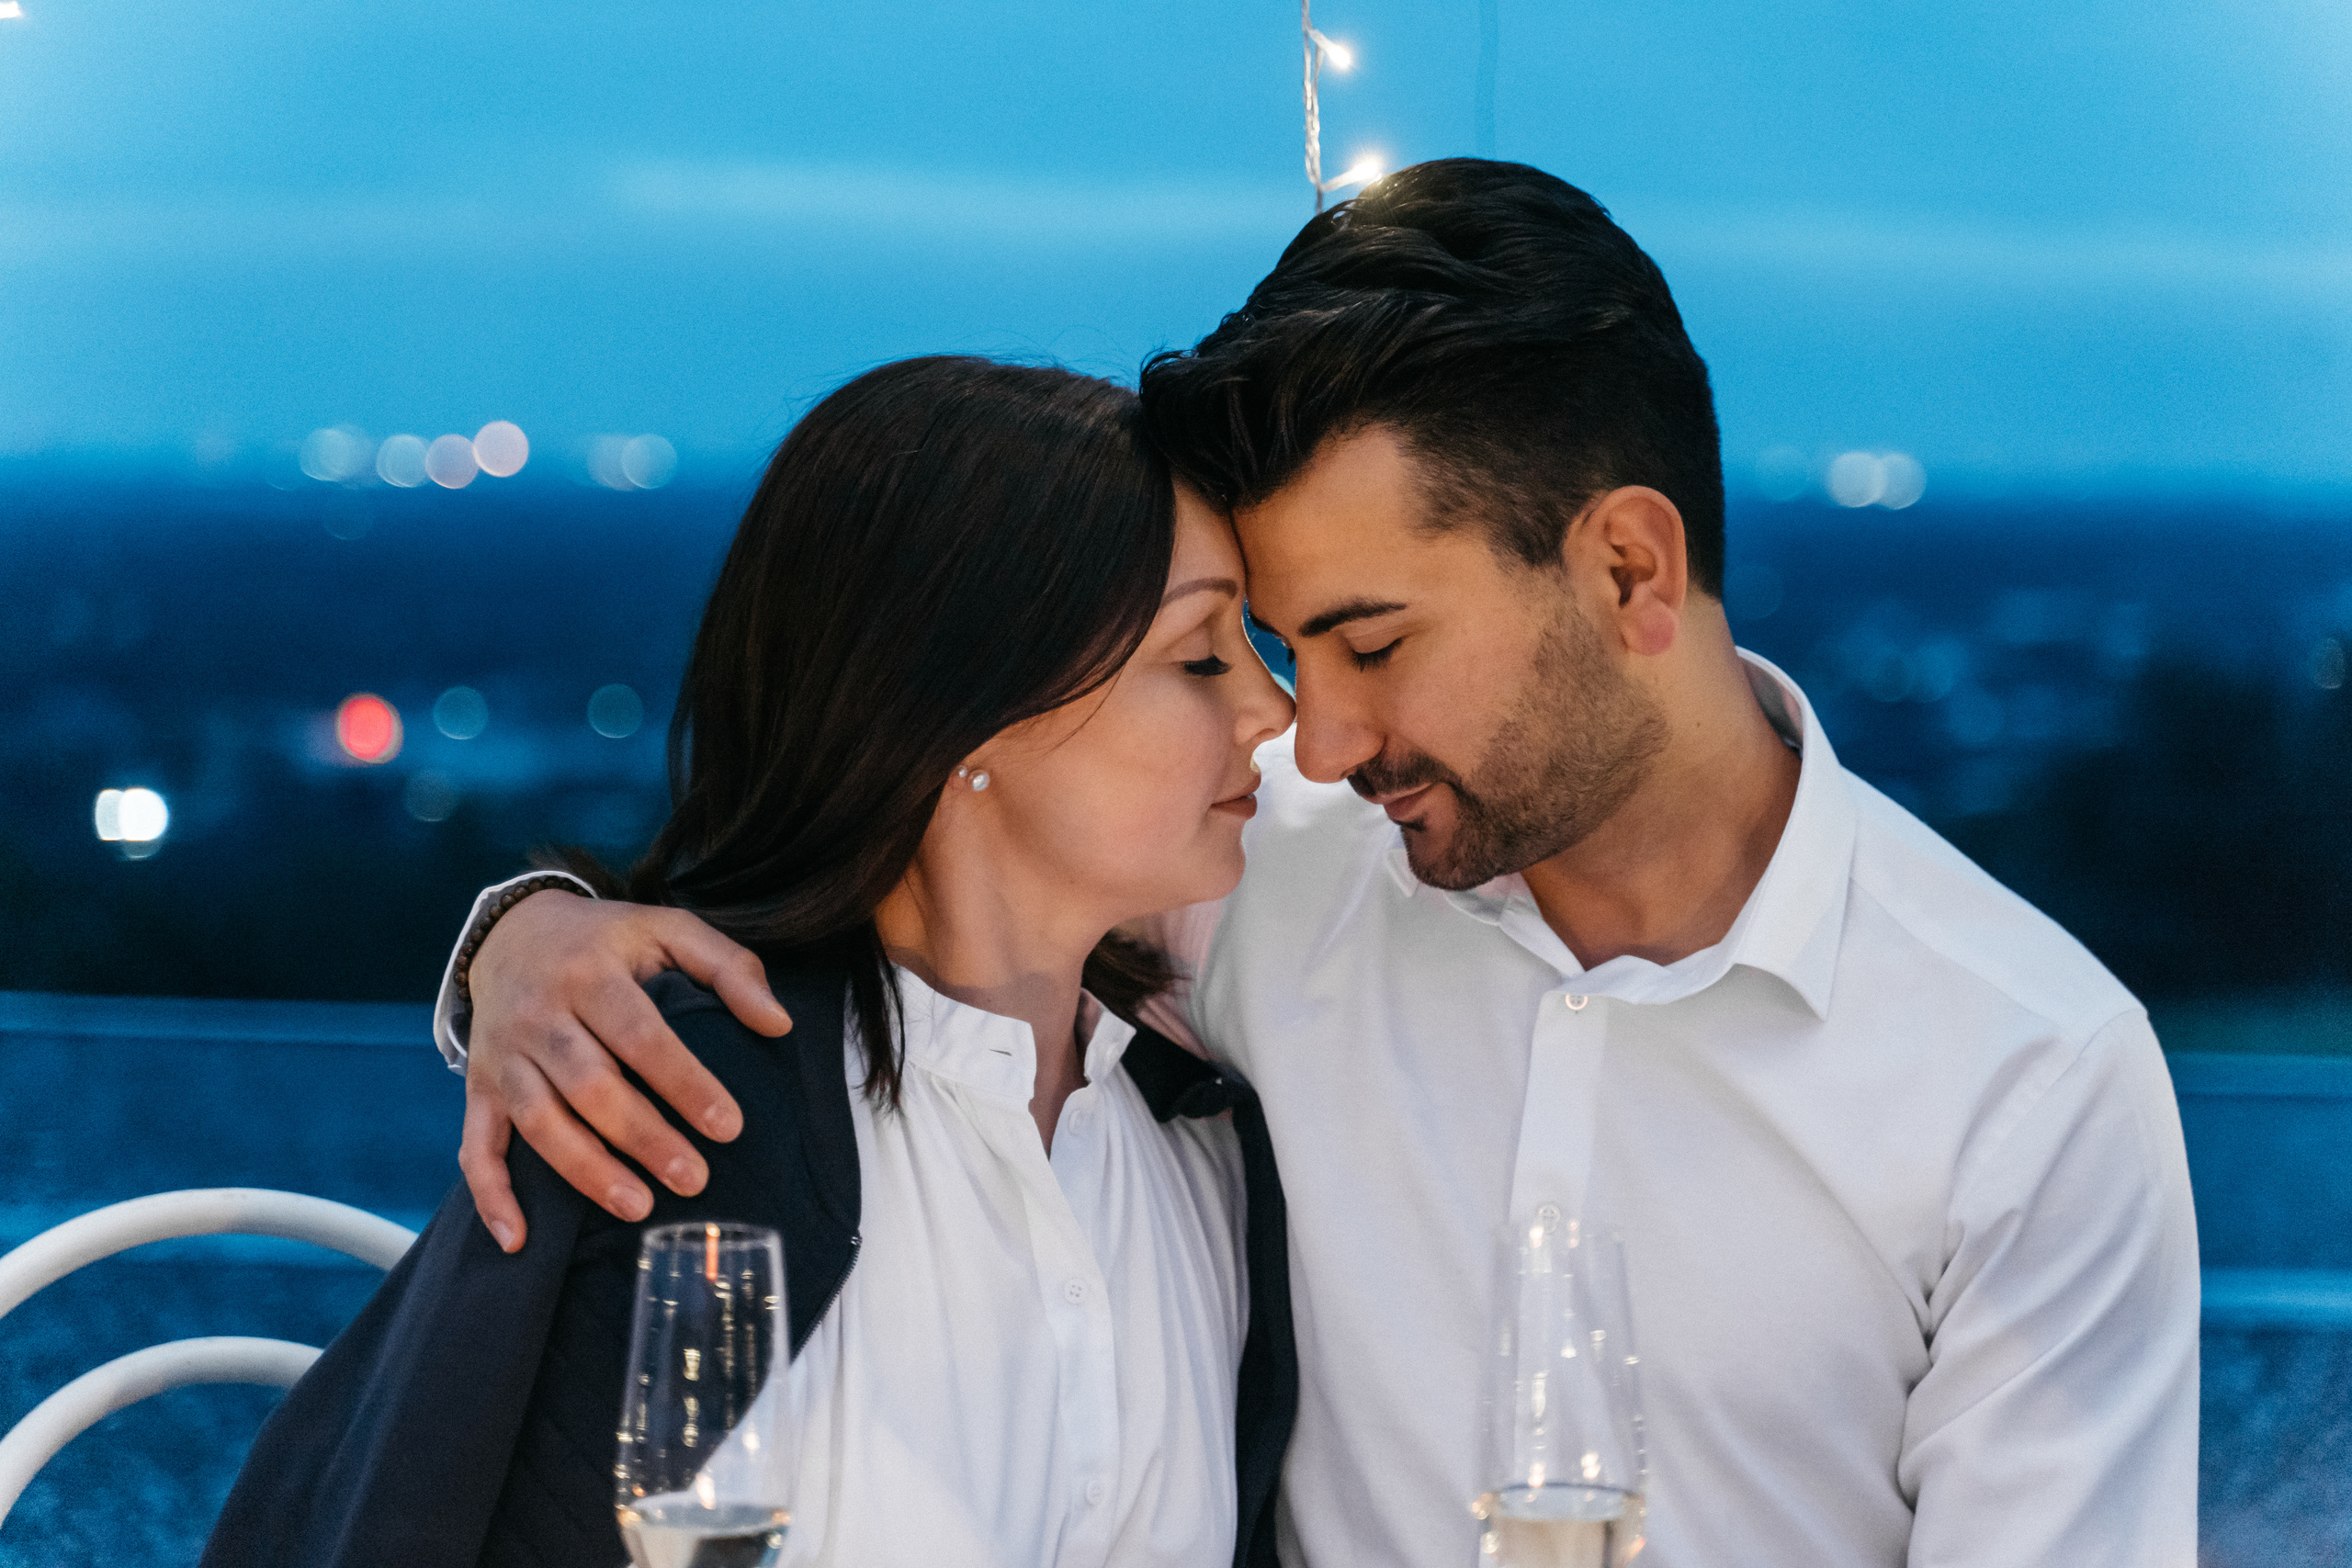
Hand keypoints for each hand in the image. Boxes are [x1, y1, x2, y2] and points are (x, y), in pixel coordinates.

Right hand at [458, 891, 790, 1249]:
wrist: (511, 932)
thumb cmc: (605, 940)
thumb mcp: (669, 929)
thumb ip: (729, 966)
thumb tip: (778, 1022)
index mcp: (590, 973)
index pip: (640, 1036)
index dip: (684, 1082)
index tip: (729, 1126)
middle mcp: (540, 1016)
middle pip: (590, 1085)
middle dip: (643, 1137)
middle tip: (694, 1179)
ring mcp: (503, 1056)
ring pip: (540, 1121)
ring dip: (585, 1170)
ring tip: (637, 1207)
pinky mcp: (480, 1088)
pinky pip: (475, 1146)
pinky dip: (490, 1196)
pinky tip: (518, 1238)